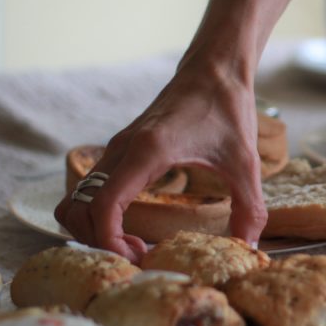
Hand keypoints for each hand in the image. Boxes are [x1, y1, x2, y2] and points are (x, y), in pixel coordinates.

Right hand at [53, 63, 267, 261]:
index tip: (139, 256)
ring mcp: (118, 149)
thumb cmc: (227, 107)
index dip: (110, 241)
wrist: (214, 69)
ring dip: (93, 227)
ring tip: (132, 242)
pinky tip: (134, 222)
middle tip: (137, 254)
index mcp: (147, 152)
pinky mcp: (122, 149)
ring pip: (77, 198)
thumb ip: (249, 207)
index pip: (102, 206)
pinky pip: (91, 188)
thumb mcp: (245, 162)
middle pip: (76, 208)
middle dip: (97, 240)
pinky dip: (99, 212)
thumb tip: (248, 246)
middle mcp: (122, 150)